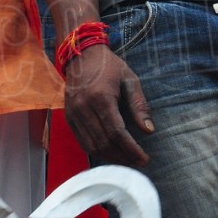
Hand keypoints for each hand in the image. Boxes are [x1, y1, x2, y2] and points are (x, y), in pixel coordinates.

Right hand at [63, 45, 153, 166]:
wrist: (81, 54)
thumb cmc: (109, 67)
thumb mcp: (130, 80)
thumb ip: (139, 105)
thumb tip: (148, 130)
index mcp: (100, 97)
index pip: (117, 133)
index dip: (131, 149)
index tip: (144, 159)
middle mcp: (83, 107)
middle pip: (104, 142)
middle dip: (123, 157)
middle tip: (139, 163)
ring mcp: (73, 113)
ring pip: (92, 146)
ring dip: (110, 158)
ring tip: (127, 161)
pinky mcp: (68, 117)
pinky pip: (82, 141)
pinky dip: (97, 151)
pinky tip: (111, 154)